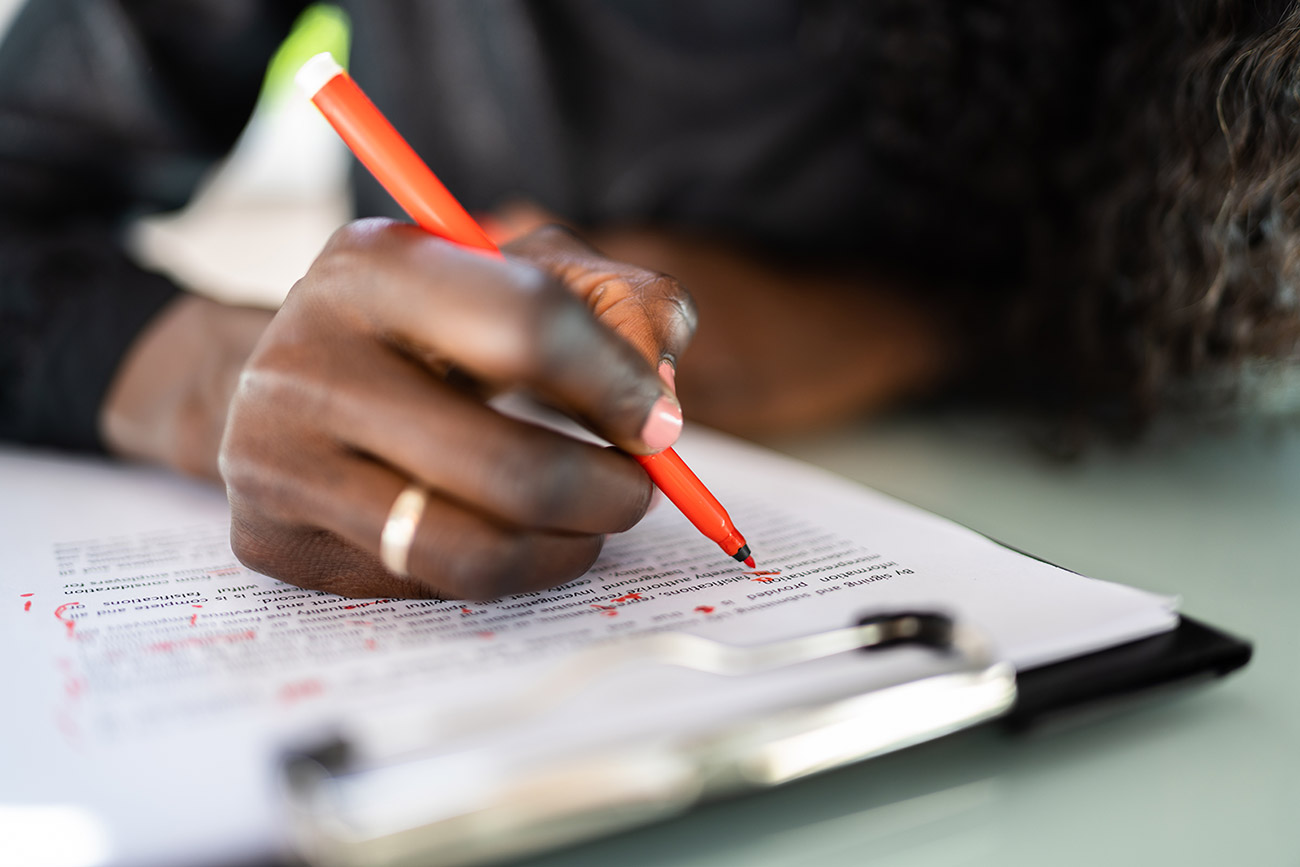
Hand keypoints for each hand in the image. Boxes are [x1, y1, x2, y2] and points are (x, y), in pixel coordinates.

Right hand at [217, 220, 695, 599]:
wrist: (278, 373)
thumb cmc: (426, 322)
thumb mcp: (516, 271)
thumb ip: (617, 299)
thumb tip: (660, 396)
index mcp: (372, 267)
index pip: (527, 326)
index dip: (618, 384)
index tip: (657, 421)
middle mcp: (307, 362)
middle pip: (511, 469)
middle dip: (612, 493)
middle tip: (638, 490)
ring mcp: (278, 461)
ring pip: (474, 553)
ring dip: (568, 549)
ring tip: (590, 521)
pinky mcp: (277, 542)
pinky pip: (430, 587)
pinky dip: (503, 569)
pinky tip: (508, 530)